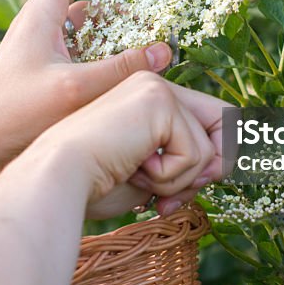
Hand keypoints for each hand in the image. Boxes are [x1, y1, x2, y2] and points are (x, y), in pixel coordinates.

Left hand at [0, 0, 173, 171]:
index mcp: (42, 12)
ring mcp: (41, 41)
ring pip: (85, 11)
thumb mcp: (76, 90)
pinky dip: (105, 38)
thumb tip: (166, 50)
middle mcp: (40, 19)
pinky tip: (126, 54)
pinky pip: (81, 39)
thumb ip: (122, 69)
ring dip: (117, 9)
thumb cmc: (15, 115)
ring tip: (150, 20)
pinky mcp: (43, 63)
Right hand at [27, 72, 231, 218]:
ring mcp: (156, 88)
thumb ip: (186, 165)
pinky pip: (195, 154)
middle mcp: (154, 85)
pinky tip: (136, 169)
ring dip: (179, 181)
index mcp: (147, 101)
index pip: (210, 121)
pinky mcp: (159, 100)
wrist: (56, 180)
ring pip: (208, 150)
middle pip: (225, 126)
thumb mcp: (151, 176)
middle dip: (210, 171)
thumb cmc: (90, 184)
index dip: (217, 159)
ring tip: (137, 177)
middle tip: (167, 198)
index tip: (185, 194)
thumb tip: (228, 164)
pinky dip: (171, 178)